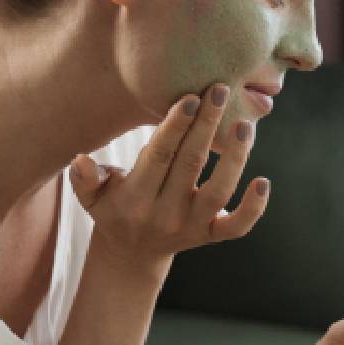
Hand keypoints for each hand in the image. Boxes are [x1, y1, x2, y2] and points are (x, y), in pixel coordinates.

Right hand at [66, 82, 267, 269]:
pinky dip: (253, 208)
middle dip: (206, 126)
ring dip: (234, 158)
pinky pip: (237, 226)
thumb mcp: (91, 198)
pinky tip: (263, 182)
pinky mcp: (211, 236)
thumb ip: (84, 180)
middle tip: (220, 89)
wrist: (132, 254)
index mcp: (135, 198)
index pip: (158, 157)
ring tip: (245, 125)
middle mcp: (165, 214)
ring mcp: (191, 227)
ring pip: (219, 192)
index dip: (175, 127)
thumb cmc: (113, 209)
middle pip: (191, 165)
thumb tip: (80, 160)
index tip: (190, 98)